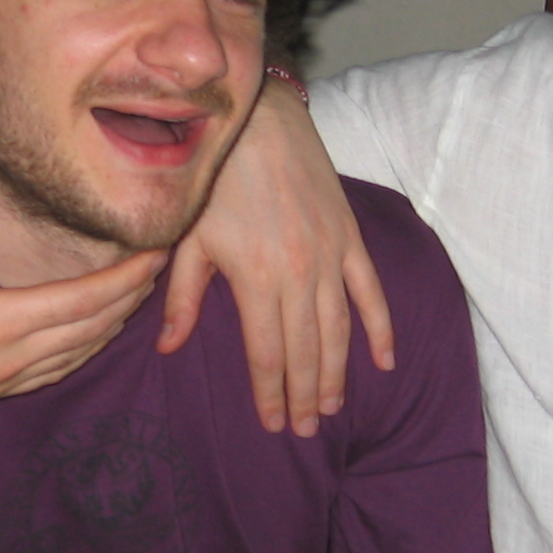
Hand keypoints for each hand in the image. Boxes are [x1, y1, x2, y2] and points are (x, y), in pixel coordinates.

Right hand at [0, 136, 165, 429]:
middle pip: (94, 330)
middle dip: (131, 296)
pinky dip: (83, 350)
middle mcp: (9, 359)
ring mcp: (2, 383)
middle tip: (158, 265)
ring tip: (134, 293)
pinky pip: (55, 373)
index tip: (156, 251)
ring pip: (79, 356)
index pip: (84, 299)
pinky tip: (88, 334)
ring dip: (112, 325)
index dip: (127, 276)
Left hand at [160, 80, 394, 435]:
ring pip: (339, 330)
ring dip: (337, 373)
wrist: (258, 122)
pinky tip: (384, 362)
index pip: (267, 353)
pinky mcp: (350, 238)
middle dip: (304, 395)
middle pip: (305, 351)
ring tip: (332, 407)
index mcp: (254, 278)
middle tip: (306, 430)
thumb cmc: (214, 180)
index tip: (272, 424)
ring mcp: (330, 256)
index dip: (270, 393)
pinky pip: (370, 293)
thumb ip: (181, 297)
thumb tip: (167, 349)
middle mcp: (298, 273)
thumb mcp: (188, 239)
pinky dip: (380, 329)